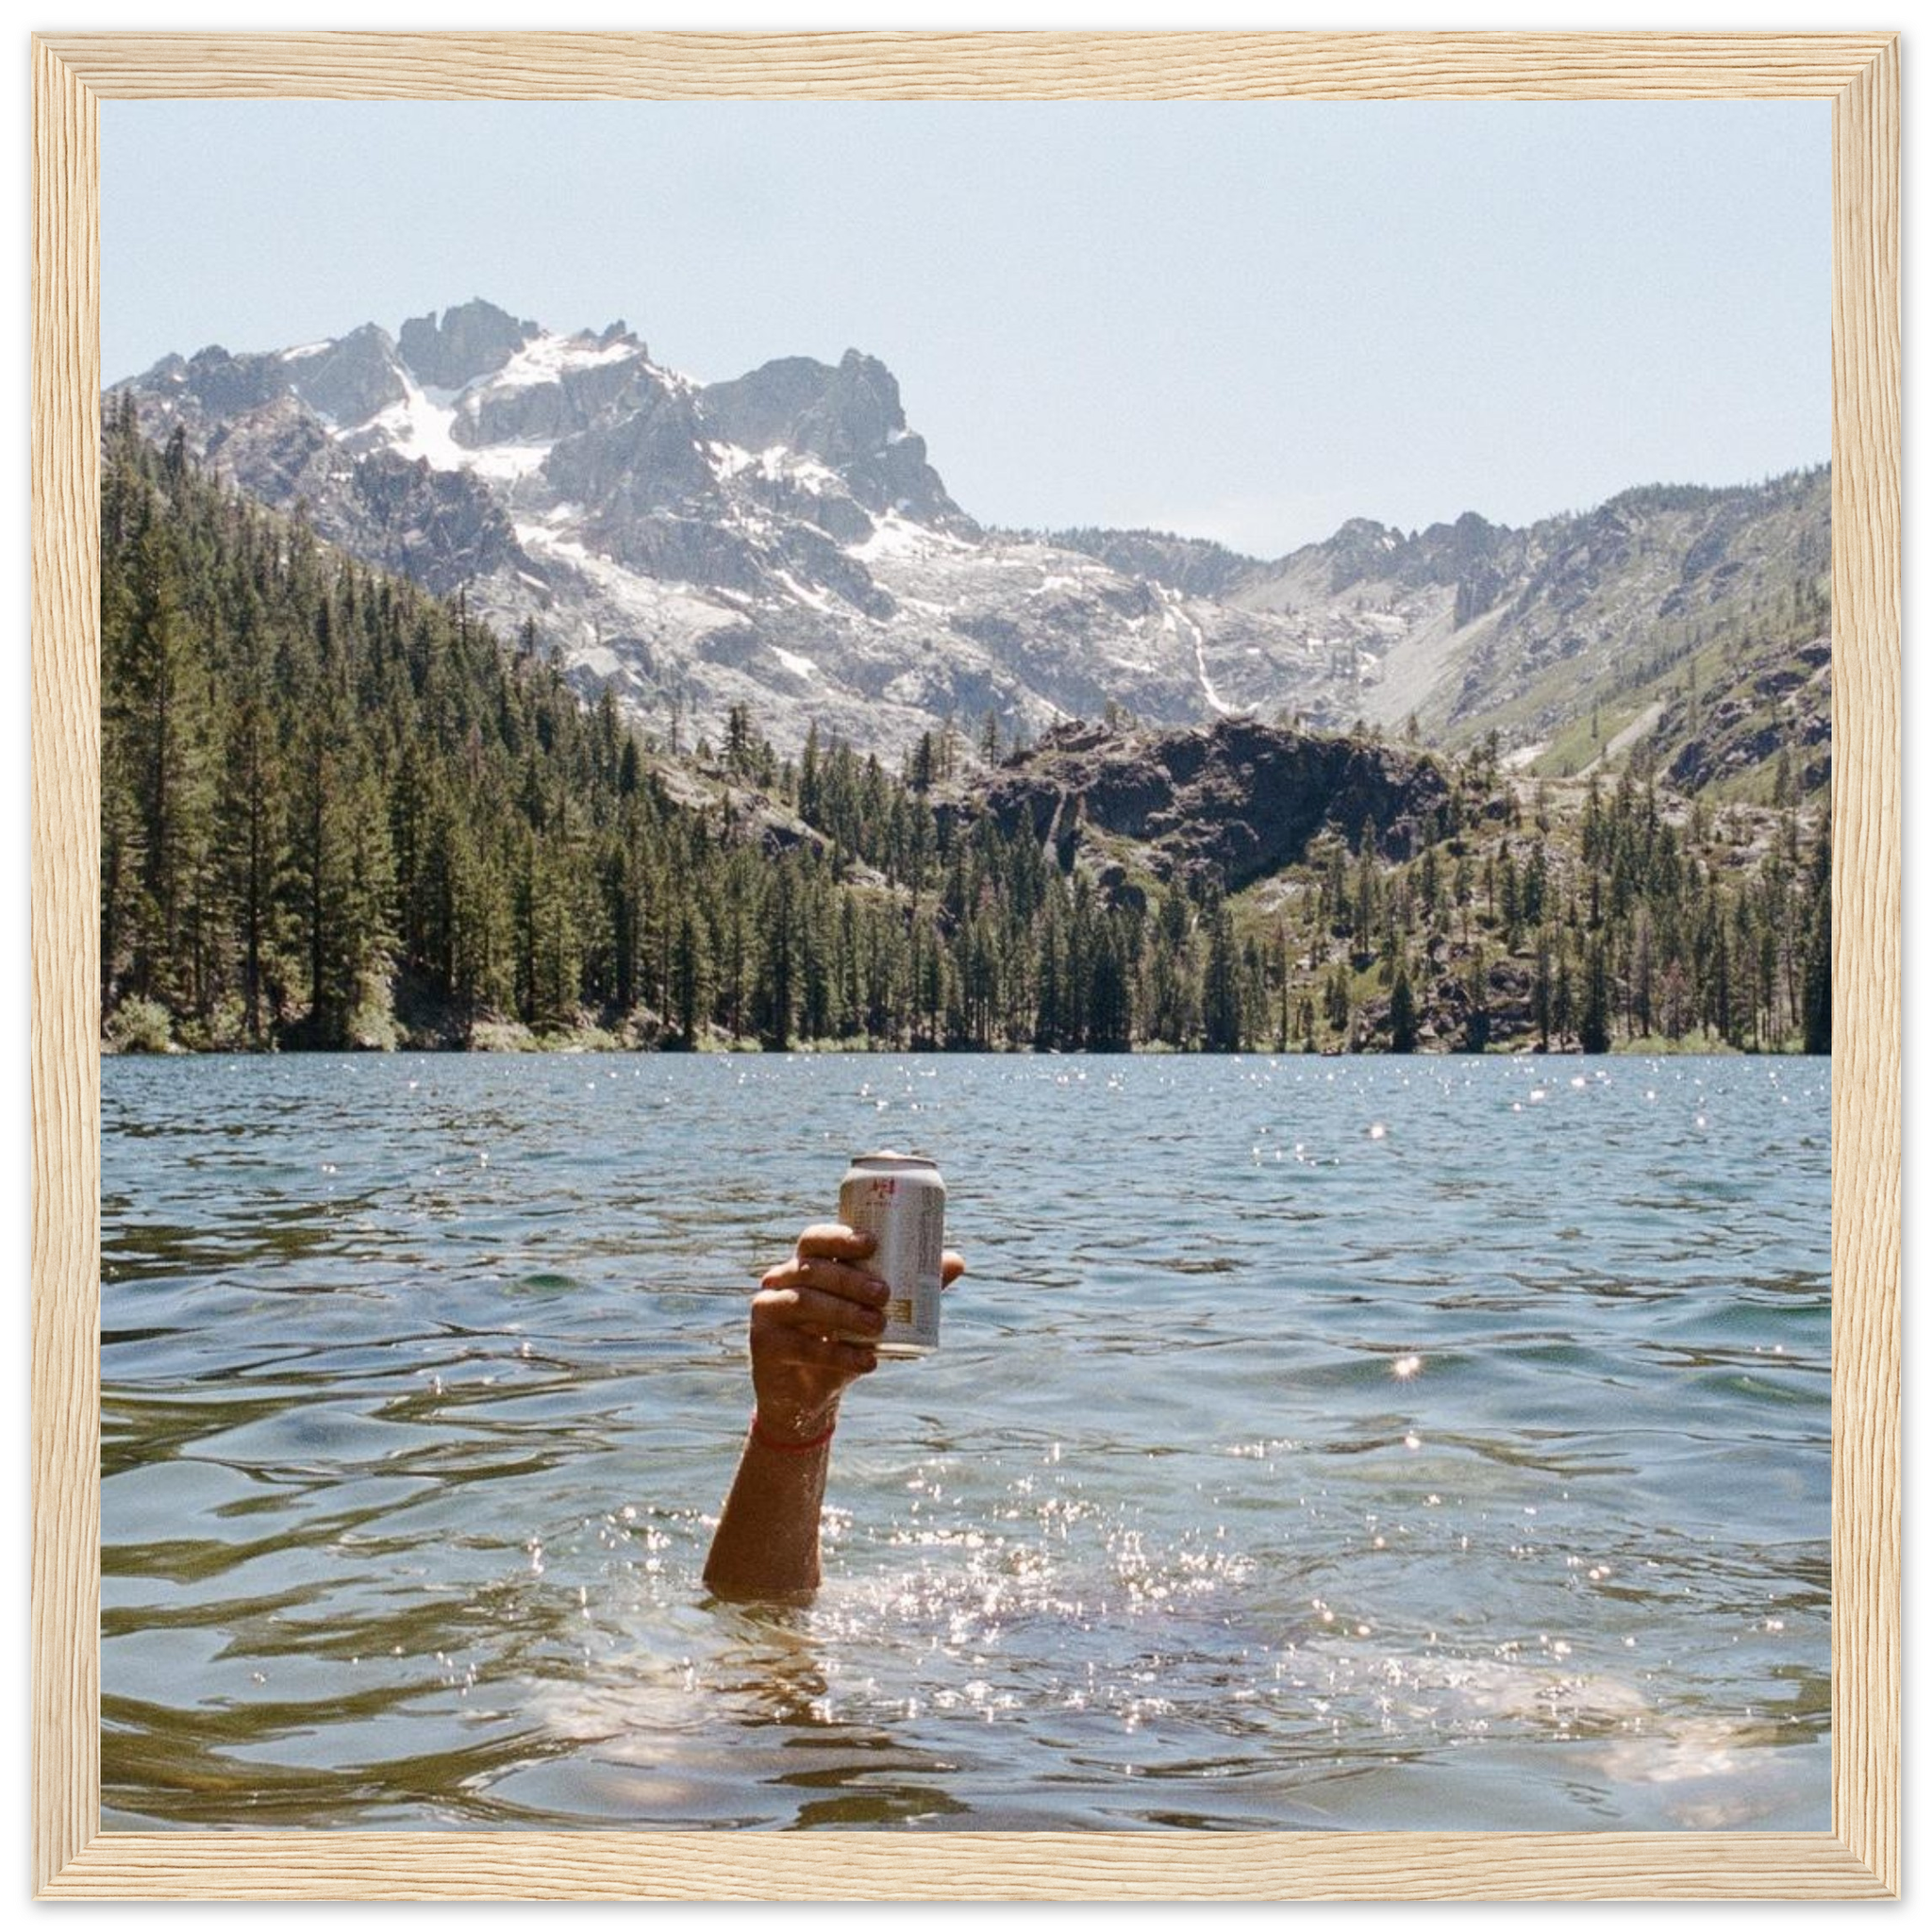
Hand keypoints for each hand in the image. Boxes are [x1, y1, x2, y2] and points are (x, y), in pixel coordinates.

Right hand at [748, 1225, 965, 1444]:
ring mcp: (768, 1312)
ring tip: (878, 1327)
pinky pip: (802, 1346)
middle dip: (849, 1279)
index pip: (815, 1238)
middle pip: (812, 1269)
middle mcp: (781, 1281)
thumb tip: (957, 1261)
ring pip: (804, 1302)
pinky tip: (866, 1362)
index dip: (840, 1237)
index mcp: (806, 1264)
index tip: (873, 1243)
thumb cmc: (843, 1339)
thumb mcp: (873, 1312)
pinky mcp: (765, 1345)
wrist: (808, 1393)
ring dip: (844, 1314)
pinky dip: (838, 1355)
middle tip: (884, 1294)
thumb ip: (911, 1287)